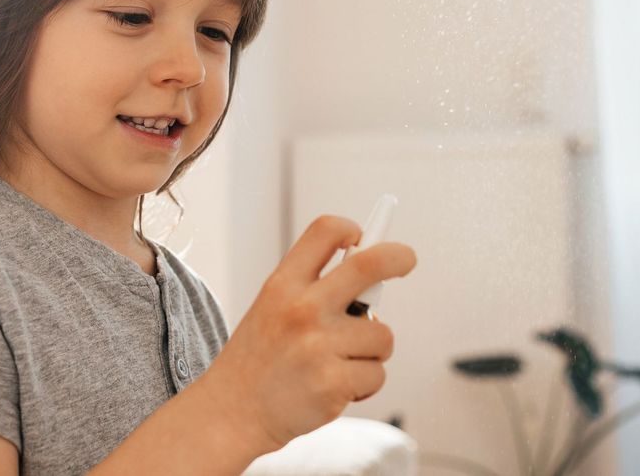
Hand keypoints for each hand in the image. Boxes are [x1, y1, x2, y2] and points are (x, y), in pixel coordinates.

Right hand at [198, 215, 417, 454]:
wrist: (233, 412)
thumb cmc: (259, 359)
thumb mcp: (270, 307)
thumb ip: (311, 288)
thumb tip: (369, 277)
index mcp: (283, 285)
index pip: (324, 232)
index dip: (351, 228)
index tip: (362, 236)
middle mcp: (302, 309)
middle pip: (369, 264)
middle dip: (398, 257)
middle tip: (406, 260)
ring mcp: (319, 346)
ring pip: (382, 335)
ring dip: (372, 351)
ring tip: (339, 363)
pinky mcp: (334, 383)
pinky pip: (377, 373)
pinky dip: (364, 384)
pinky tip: (336, 388)